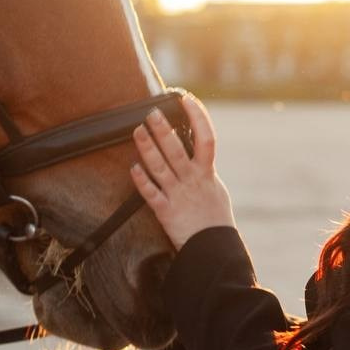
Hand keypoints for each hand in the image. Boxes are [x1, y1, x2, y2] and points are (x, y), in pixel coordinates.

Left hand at [130, 93, 236, 251]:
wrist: (213, 249)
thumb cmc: (215, 219)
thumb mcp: (215, 189)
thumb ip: (204, 170)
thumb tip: (195, 152)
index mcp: (207, 173)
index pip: (206, 138)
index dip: (198, 116)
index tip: (187, 100)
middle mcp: (192, 180)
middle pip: (176, 149)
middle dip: (163, 129)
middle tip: (151, 112)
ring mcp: (178, 195)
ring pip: (160, 167)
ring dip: (147, 148)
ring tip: (137, 131)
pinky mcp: (166, 212)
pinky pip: (151, 194)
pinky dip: (141, 181)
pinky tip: (133, 168)